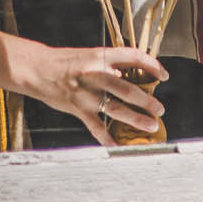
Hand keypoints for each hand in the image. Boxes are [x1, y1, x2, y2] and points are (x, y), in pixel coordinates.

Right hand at [19, 42, 167, 148]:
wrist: (38, 69)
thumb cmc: (66, 61)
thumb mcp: (91, 55)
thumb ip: (110, 65)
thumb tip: (132, 76)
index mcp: (102, 55)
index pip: (134, 57)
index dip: (152, 65)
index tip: (164, 75)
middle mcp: (96, 73)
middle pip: (128, 89)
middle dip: (148, 101)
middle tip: (160, 109)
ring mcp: (86, 93)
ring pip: (117, 109)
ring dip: (137, 119)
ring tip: (151, 125)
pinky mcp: (77, 109)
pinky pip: (96, 126)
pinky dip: (108, 138)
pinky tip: (118, 146)